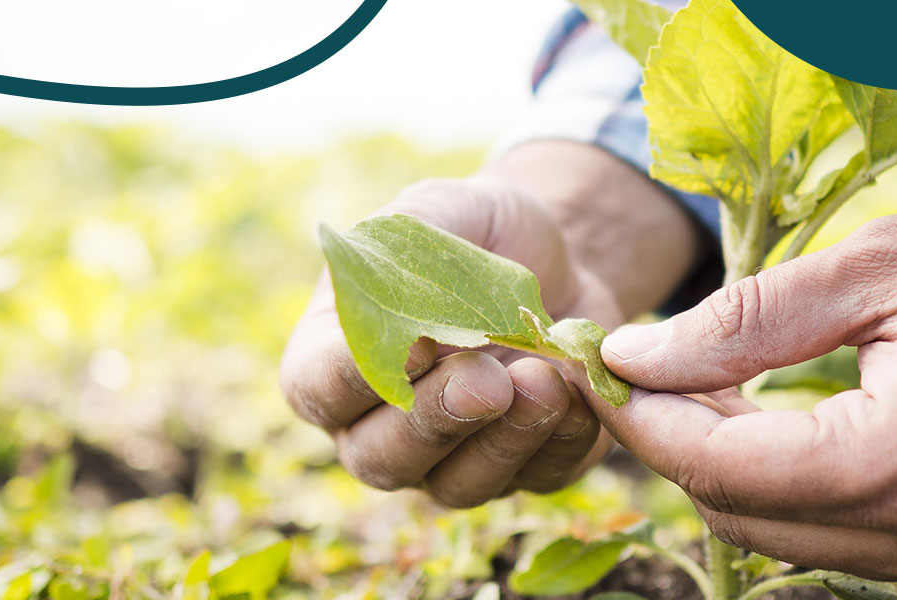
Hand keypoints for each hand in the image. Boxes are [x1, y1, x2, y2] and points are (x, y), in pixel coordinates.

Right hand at [280, 176, 620, 507]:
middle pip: (381, 459)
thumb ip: (403, 254)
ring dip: (503, 440)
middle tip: (487, 378)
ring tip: (544, 380)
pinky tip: (579, 390)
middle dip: (436, 420)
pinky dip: (562, 440)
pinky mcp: (524, 469)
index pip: (318, 389)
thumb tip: (408, 327)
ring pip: (458, 485)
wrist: (559, 257)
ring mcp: (450, 458)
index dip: (355, 377)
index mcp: (335, 359)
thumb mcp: (437, 212)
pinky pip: (537, 478)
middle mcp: (380, 425)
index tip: (413, 343)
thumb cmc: (476, 233)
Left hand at [586, 189, 896, 582]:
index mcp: (894, 463)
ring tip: (717, 387)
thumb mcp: (885, 267)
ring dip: (738, 470)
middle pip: (743, 516)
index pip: (717, 465)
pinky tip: (794, 424)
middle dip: (680, 444)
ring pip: (793, 540)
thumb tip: (637, 354)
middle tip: (651, 369)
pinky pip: (853, 544)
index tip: (604, 364)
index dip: (644, 415)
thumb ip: (749, 320)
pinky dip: (804, 491)